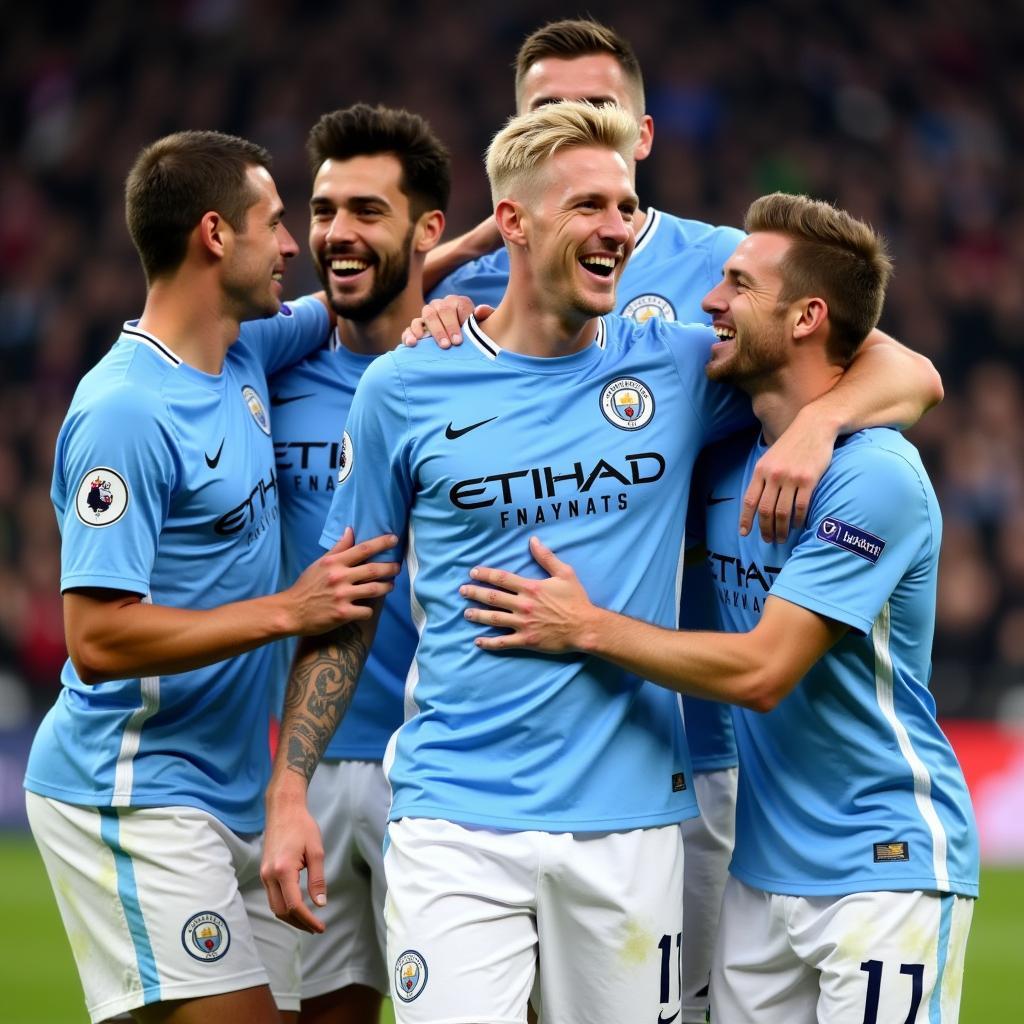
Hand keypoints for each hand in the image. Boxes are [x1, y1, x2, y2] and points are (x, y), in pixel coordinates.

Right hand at [260, 786, 326, 933]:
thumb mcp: (316, 851)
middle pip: (281, 911)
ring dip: (290, 918)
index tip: (320, 927)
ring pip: (274, 907)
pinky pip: (272, 897)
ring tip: (308, 922)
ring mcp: (264, 875)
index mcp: (283, 870)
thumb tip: (320, 904)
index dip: (308, 920)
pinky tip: (296, 908)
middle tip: (316, 928)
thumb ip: (318, 879)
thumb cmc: (302, 827)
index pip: (294, 905)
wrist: (283, 810)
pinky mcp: (264, 872)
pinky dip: (283, 907)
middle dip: (298, 923)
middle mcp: (269, 876)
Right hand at [287, 528, 397, 633]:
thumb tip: (350, 530)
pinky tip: (368, 608)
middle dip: (390, 568)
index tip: (394, 539)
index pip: (363, 548)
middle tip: (397, 567)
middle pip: (373, 569)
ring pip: (375, 589)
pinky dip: (370, 610)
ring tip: (390, 585)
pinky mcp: (343, 614)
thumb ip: (338, 548)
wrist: (290, 612)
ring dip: (386, 587)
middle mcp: (339, 577)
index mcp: (334, 562)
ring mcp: (342, 596)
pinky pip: (366, 611)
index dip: (381, 543)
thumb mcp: (319, 563)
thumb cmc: (306, 586)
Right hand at [400, 295, 494, 347]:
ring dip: (432, 331)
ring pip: (426, 316)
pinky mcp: (416, 328)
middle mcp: (441, 305)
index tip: (459, 340)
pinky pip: (410, 328)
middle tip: (449, 345)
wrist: (461, 341)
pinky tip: (413, 343)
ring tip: (436, 345)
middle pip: (441, 310)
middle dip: (444, 328)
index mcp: (458, 302)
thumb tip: (479, 311)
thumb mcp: (484, 324)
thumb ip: (486, 315)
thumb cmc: (475, 332)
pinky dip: (410, 334)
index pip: (458, 306)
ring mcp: (427, 315)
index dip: (458, 322)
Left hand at [460, 536, 594, 651]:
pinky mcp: (526, 640)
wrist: (585, 627)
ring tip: (466, 613)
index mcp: (530, 588)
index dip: (485, 574)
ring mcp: (523, 624)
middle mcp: (523, 605)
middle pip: (493, 597)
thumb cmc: (576, 600)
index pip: (501, 579)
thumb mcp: (565, 573)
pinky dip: (489, 642)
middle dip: (475, 593)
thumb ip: (546, 557)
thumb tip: (533, 540)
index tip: (473, 573)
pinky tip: (478, 641)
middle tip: (462, 591)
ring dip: (477, 615)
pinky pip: (503, 642)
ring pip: (494, 619)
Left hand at [741, 414, 833, 540]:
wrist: (814, 426)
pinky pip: (801, 507)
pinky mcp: (809, 480)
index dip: (746, 519)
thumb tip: (756, 502)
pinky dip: (798, 520)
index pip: (750, 500)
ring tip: (782, 538)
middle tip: (768, 540)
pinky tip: (797, 526)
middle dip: (765, 528)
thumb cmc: (792, 445)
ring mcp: (791, 478)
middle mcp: (774, 475)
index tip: (744, 533)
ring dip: (781, 529)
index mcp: (761, 470)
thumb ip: (763, 477)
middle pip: (765, 510)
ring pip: (782, 512)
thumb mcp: (770, 458)